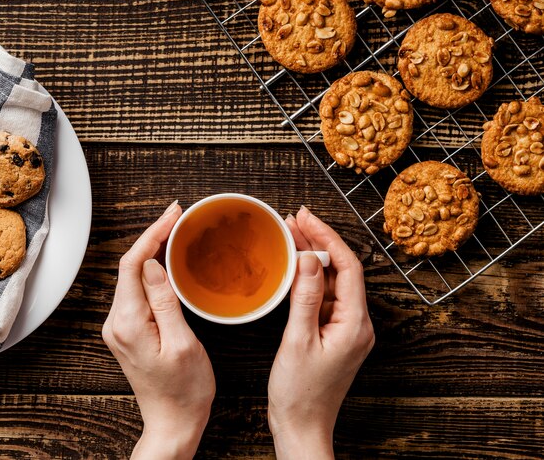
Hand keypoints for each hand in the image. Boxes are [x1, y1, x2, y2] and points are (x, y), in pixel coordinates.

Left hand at [102, 201, 215, 459]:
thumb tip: (153, 264)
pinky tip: (166, 260)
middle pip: (129, 266)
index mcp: (128, 322)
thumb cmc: (184, 390)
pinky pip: (136, 291)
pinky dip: (151, 270)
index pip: (132, 264)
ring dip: (151, 250)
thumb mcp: (182, 342)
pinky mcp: (128, 331)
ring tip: (174, 231)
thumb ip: (165, 301)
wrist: (173, 422)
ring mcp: (120, 327)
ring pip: (132, 276)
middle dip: (152, 236)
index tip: (173, 215)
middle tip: (178, 216)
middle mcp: (116, 322)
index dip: (152, 234)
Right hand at [267, 206, 374, 459]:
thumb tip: (310, 258)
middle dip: (318, 242)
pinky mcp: (332, 334)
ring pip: (330, 282)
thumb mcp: (298, 340)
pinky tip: (291, 268)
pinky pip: (322, 298)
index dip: (327, 236)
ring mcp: (345, 329)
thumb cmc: (300, 393)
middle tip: (293, 220)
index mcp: (355, 323)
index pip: (347, 266)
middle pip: (340, 270)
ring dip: (311, 259)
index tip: (306, 217)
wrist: (301, 428)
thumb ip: (305, 297)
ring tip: (288, 236)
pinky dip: (307, 280)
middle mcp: (356, 323)